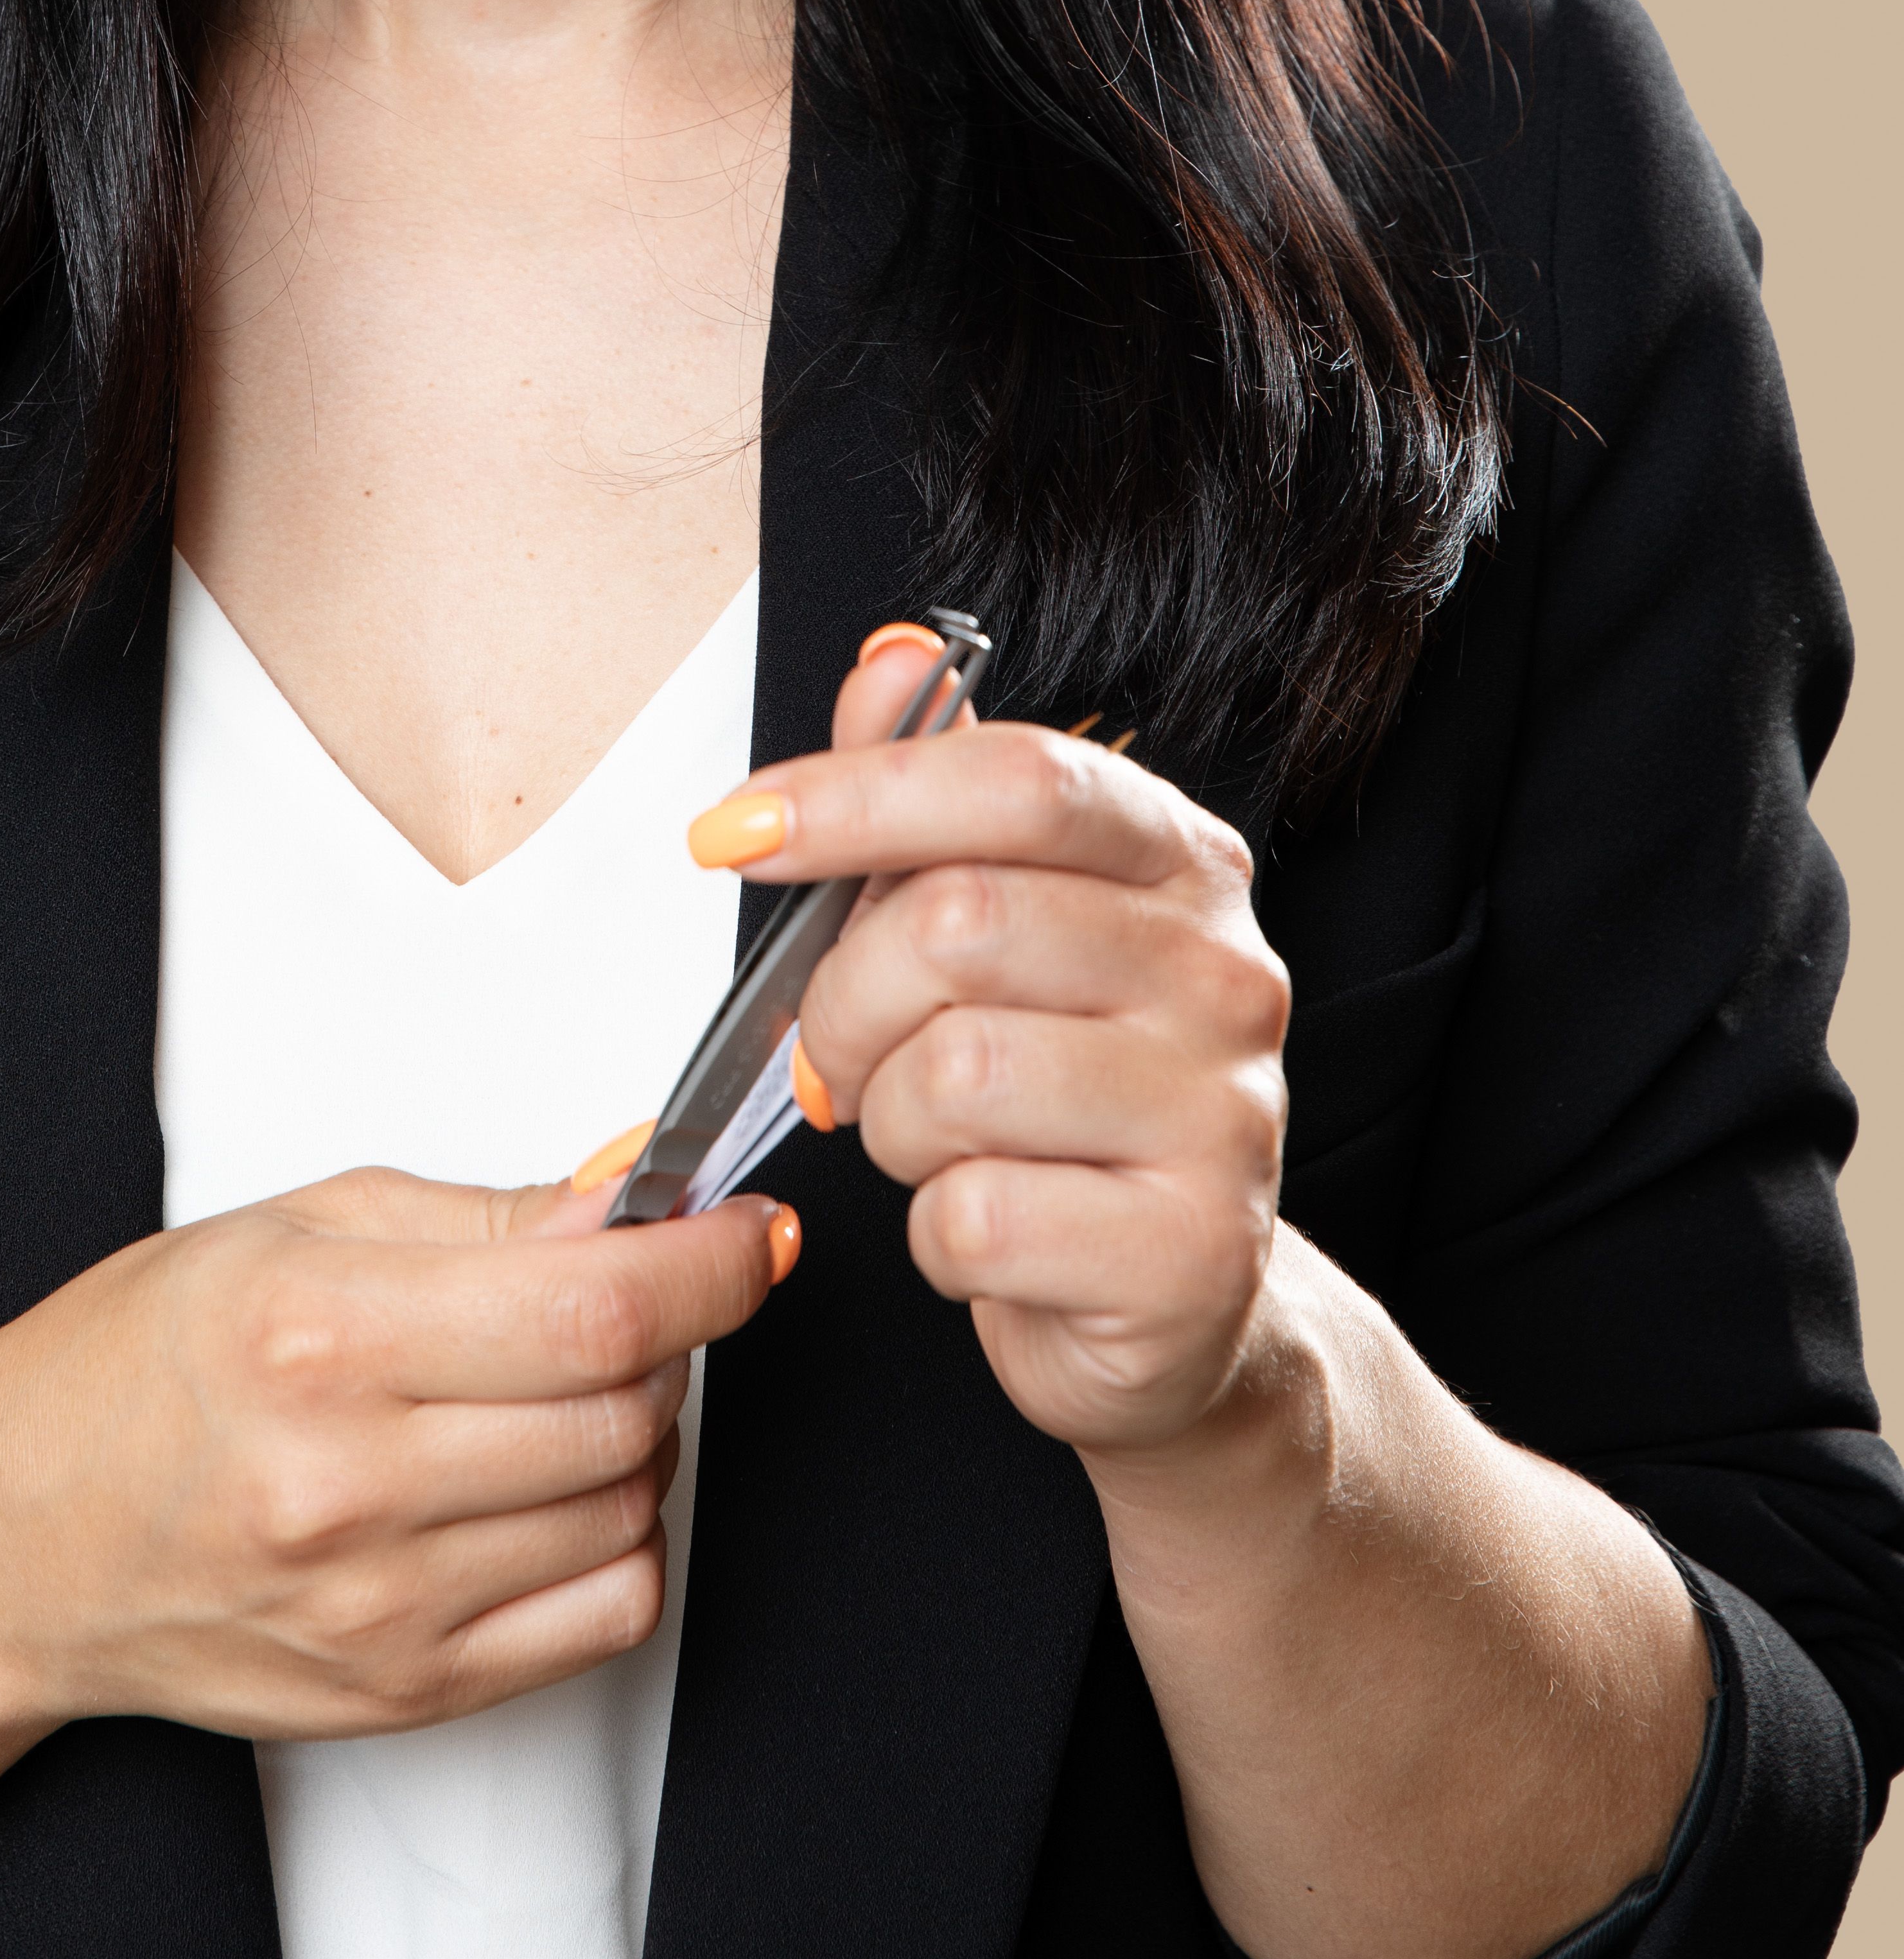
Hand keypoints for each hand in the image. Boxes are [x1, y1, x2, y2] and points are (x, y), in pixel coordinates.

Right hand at [0, 1165, 782, 1741]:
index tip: (747, 1233)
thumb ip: (483, 1216)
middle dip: (666, 1330)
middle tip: (618, 1294)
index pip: (595, 1306)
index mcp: (321, 1336)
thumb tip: (631, 1202)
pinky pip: (607, 1610)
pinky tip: (548, 1489)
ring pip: (631, 1503)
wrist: (22, 1539)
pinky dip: (618, 1537)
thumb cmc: (138, 1369)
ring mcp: (384, 1603)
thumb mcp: (296, 1226)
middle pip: (625, 1404)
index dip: (709, 1263)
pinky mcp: (407, 1689)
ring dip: (633, 1431)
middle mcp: (353, 1483)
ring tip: (549, 1390)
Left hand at [693, 642, 1289, 1460]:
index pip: (1018, 778)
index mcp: (1181, 863)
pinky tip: (984, 1228)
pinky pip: (973, 1220)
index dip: (856, 795)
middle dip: (845, 999)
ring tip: (931, 1140)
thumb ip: (935, 787)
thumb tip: (892, 657)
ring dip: (887, 1122)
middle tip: (835, 1051)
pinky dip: (934, 1233)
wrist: (1170, 1301)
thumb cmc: (1062, 1097)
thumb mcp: (999, 922)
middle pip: (958, 924)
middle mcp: (1227, 972)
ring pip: (952, 1076)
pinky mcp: (1190, 1256)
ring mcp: (1224, 1116)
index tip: (732, 832)